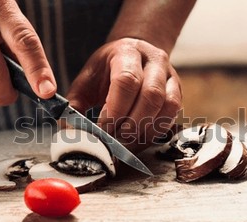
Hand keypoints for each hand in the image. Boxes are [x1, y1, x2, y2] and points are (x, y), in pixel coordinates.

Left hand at [66, 38, 181, 151]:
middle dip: (131, 124)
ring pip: (167, 105)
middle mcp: (154, 61)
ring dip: (146, 130)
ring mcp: (170, 75)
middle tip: (115, 141)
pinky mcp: (178, 91)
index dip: (115, 110)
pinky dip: (157, 130)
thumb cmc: (106, 71)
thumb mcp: (87, 80)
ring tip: (127, 143)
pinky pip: (173, 113)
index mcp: (127, 53)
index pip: (126, 81)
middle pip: (151, 95)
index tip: (102, 130)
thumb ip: (75, 104)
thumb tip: (68, 130)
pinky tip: (140, 138)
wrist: (133, 54)